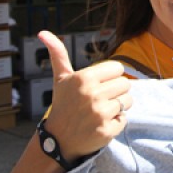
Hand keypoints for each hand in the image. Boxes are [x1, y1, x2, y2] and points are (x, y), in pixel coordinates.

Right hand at [37, 31, 132, 160]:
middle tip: (99, 100)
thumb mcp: (61, 79)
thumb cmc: (63, 104)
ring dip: (118, 106)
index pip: (118, 68)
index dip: (111, 77)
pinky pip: (125, 119)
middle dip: (116, 92)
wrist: (58, 140)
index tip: (99, 85)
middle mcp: (92, 94)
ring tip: (100, 111)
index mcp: (84, 78)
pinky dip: (116, 122)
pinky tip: (100, 124)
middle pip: (126, 84)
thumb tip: (43, 32)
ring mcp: (100, 113)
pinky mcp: (107, 130)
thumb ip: (58, 54)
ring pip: (128, 101)